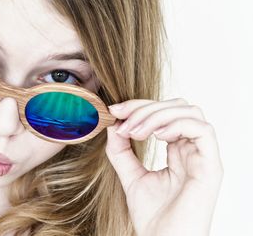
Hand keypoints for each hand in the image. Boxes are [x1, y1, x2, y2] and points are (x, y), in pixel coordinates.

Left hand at [105, 98, 223, 235]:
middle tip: (122, 120)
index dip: (139, 106)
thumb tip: (113, 124)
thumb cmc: (153, 216)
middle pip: (177, 107)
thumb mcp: (130, 176)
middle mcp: (192, 150)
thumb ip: (121, 151)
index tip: (114, 111)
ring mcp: (203, 157)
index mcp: (177, 151)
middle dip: (146, 107)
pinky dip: (177, 124)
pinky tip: (156, 135)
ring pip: (190, 113)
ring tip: (136, 131)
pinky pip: (202, 130)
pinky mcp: (211, 166)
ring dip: (158, 114)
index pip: (164, 113)